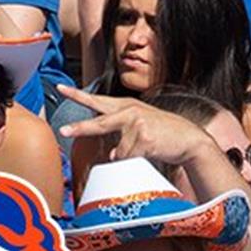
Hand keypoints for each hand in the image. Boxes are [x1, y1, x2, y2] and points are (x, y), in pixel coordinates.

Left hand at [56, 84, 214, 164]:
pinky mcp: (144, 137)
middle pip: (99, 123)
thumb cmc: (164, 135)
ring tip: (146, 150)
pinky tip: (150, 153)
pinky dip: (136, 162)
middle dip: (81, 128)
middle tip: (64, 130)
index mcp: (126, 106)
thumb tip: (110, 155)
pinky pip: (129, 158)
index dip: (77, 95)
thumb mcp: (140, 129)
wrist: (190, 139)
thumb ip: (120, 138)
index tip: (60, 88)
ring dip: (128, 158)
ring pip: (117, 152)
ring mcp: (137, 123)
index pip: (97, 100)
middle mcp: (129, 111)